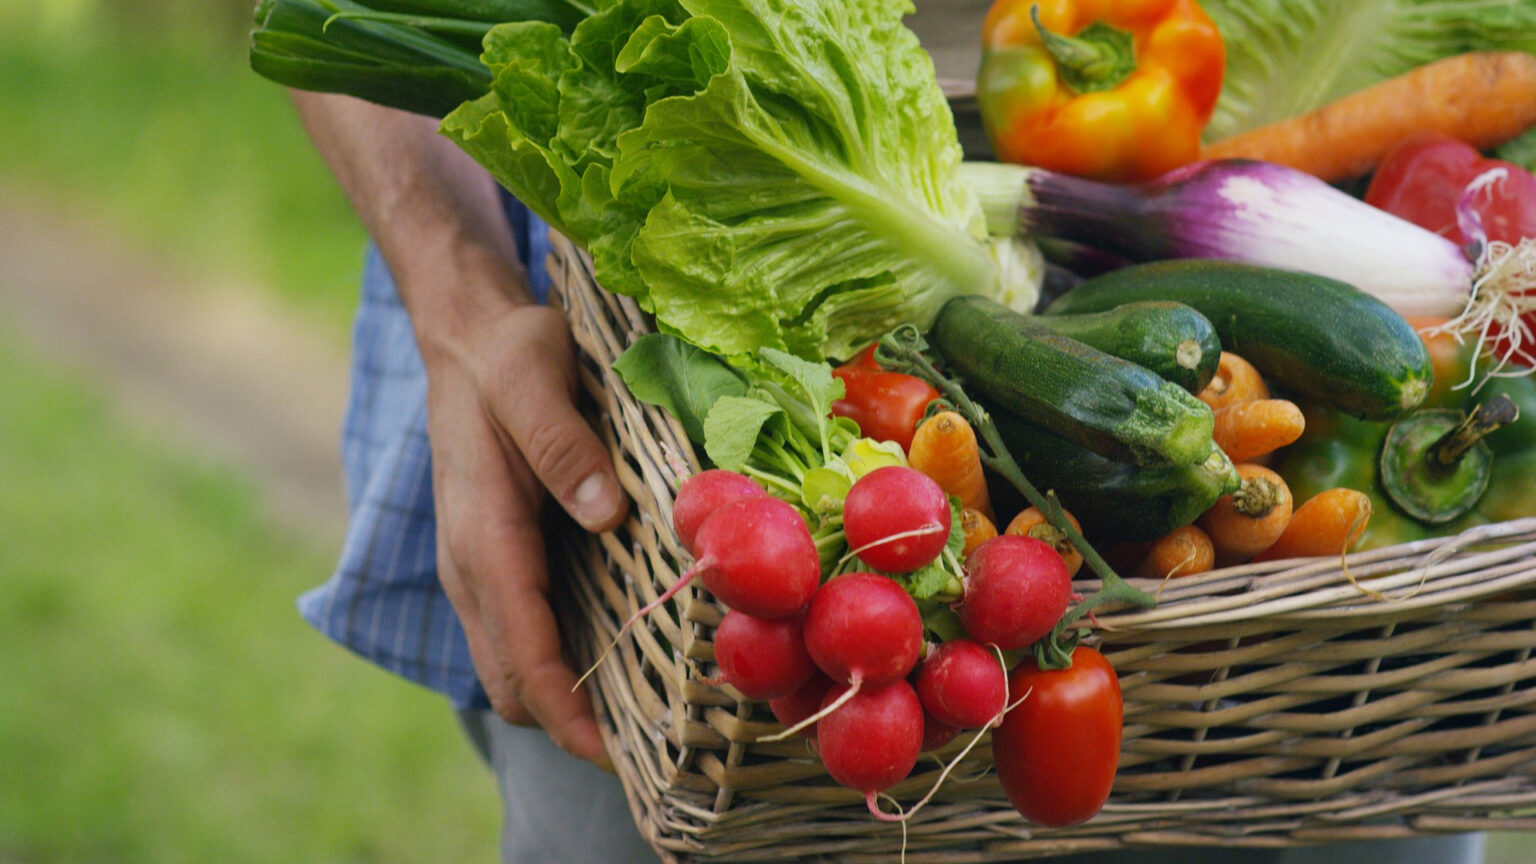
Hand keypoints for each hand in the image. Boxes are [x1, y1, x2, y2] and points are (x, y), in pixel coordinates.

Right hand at [285, 91, 626, 761]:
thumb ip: (565, 447)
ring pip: (511, 665)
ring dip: (563, 698)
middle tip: (653, 743)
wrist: (467, 332)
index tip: (616, 755)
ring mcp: (477, 566)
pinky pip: (519, 634)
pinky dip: (557, 664)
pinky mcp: (494, 557)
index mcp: (482, 534)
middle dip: (569, 723)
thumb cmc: (506, 352)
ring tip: (643, 714)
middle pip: (511, 680)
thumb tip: (607, 515)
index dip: (566, 711)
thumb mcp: (535, 378)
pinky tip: (616, 656)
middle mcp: (471, 565)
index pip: (521, 650)